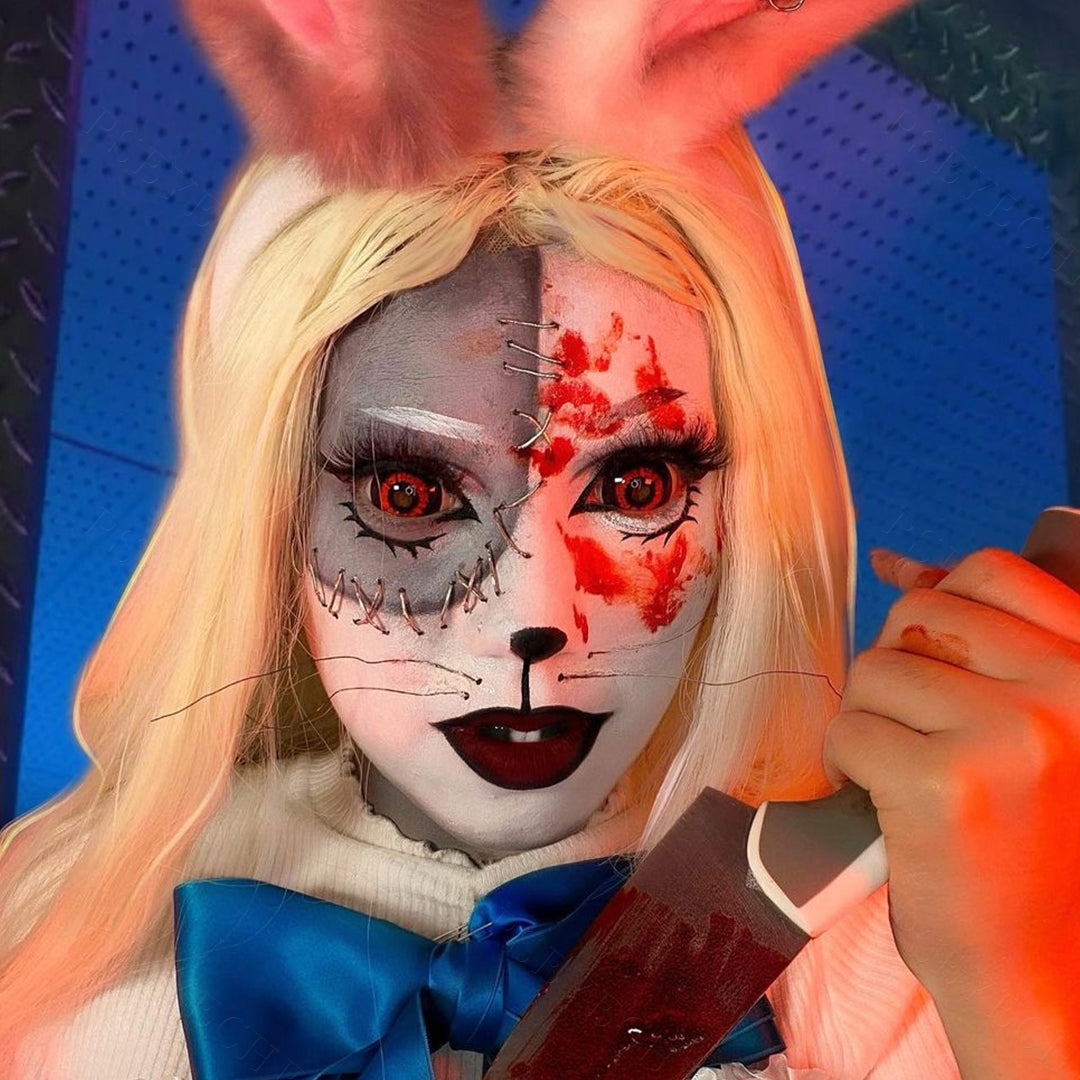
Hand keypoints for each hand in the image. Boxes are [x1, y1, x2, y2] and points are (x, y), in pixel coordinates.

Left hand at [822, 545, 1079, 1072]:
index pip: (989, 571)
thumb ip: (977, 638)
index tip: (934, 665)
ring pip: (874, 669)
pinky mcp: (946, 783)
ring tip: (898, 772)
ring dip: (866, 720)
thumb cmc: (1027, 839)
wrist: (1040, 966)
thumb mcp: (1028, 723)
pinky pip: (849, 727)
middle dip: (893, 670)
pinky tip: (877, 801)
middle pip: (916, 614)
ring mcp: (1008, 734)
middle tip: (909, 732)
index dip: (937, 605)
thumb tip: (894, 561)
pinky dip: (844, 764)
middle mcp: (1066, 689)